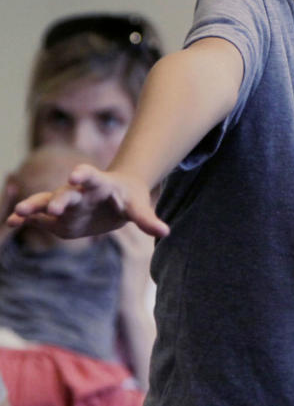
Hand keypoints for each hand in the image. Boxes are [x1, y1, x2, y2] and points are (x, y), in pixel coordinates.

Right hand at [7, 164, 168, 238]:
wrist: (116, 198)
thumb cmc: (129, 199)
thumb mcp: (138, 207)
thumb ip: (147, 220)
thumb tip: (165, 232)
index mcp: (100, 183)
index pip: (92, 176)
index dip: (84, 174)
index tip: (76, 174)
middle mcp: (78, 191)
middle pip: (67, 192)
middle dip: (59, 199)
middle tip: (52, 207)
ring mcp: (65, 203)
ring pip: (46, 202)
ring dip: (33, 206)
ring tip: (18, 215)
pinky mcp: (55, 217)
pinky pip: (38, 216)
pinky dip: (25, 219)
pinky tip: (12, 224)